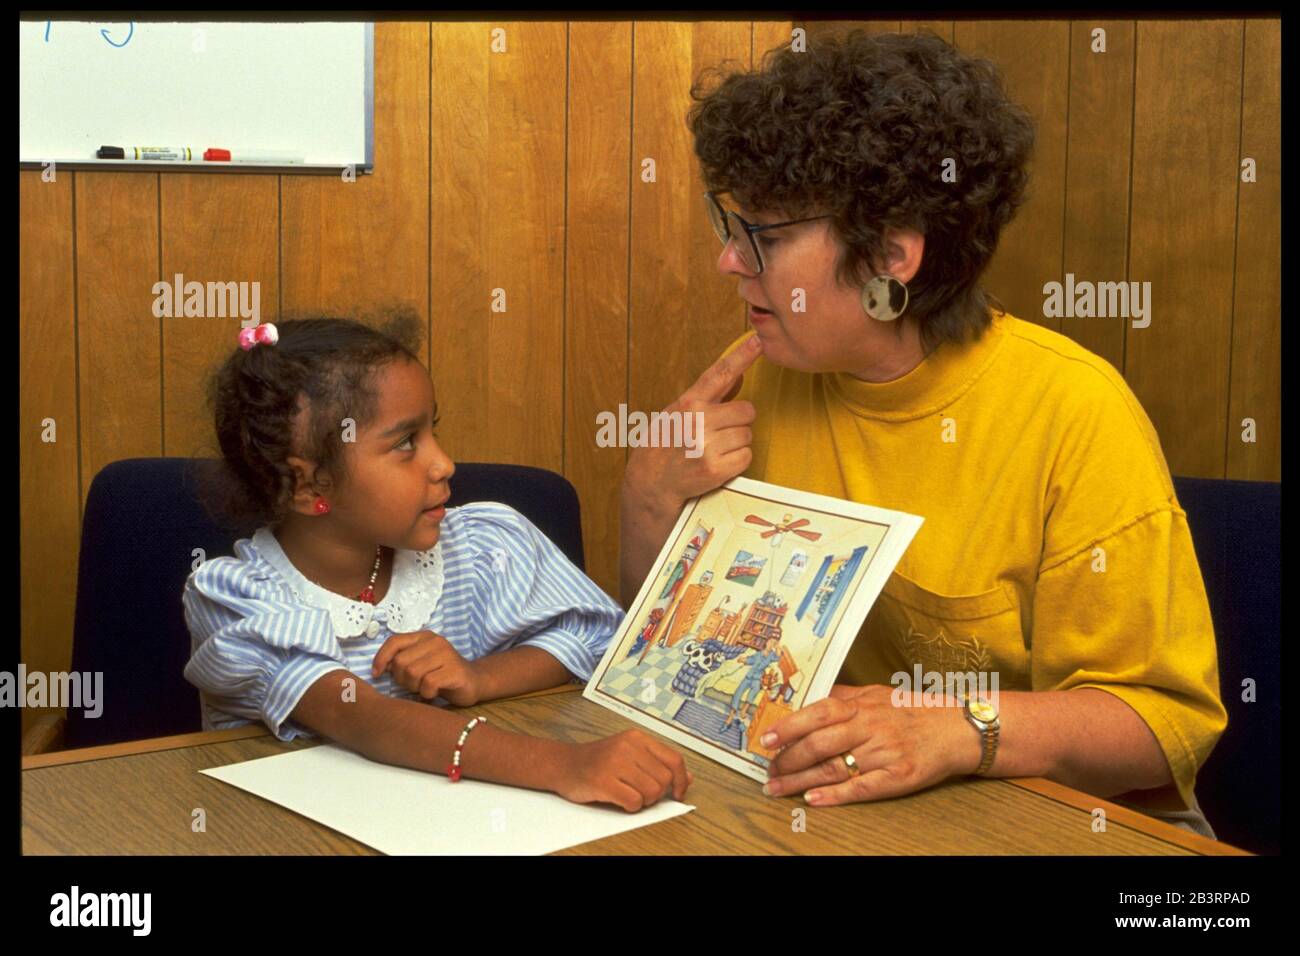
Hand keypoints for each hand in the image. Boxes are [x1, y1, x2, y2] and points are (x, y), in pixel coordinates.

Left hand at [371, 630, 482, 706]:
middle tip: (413, 685)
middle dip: (401, 679)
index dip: (381, 658)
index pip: (394, 641)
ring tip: (424, 689)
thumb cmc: (441, 675)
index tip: (377, 674)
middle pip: (401, 662)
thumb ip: (401, 661)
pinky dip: (426, 694)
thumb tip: (380, 668)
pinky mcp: (455, 670)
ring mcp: (447, 654)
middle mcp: (435, 641)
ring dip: (414, 687)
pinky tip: (433, 693)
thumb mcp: (419, 663)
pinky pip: (428, 684)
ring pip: (413, 673)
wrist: (474, 682)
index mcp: (424, 637)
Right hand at [554, 729, 693, 811]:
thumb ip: (657, 763)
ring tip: (628, 794)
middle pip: (664, 780)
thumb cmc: (597, 761)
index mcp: (637, 737)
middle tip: (640, 792)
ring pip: (651, 792)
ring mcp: (615, 763)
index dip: (681, 780)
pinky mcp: (604, 781)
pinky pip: (634, 802)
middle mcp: (628, 747)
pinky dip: (630, 807)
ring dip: (643, 801)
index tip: (678, 792)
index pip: (674, 759)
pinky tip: (619, 799)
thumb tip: (687, 778)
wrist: (563, 764)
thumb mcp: (629, 753)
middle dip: (656, 793)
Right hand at [624, 332, 762, 512]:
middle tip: (718, 435)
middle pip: (746, 411)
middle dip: (738, 423)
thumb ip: (708, 397)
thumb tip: (738, 376)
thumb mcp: (678, 414)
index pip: (720, 374)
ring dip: (737, 444)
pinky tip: (718, 465)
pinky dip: (737, 463)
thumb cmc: (663, 447)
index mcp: (688, 403)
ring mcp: (706, 445)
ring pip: (747, 435)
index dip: (742, 355)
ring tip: (714, 451)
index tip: (758, 341)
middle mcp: (698, 421)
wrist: (649, 485)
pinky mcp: (715, 469)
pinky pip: (746, 457)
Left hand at [760, 684, 980, 805]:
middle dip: (788, 759)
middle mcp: (870, 727)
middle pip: (820, 743)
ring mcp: (884, 753)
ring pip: (834, 767)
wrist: (957, 728)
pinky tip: (813, 799)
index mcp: (861, 706)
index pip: (818, 713)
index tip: (766, 738)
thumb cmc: (911, 711)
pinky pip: (862, 787)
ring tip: (778, 788)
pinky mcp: (898, 777)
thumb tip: (808, 697)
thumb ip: (842, 695)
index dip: (790, 726)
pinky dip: (835, 795)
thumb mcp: (875, 693)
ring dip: (801, 780)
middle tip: (768, 770)